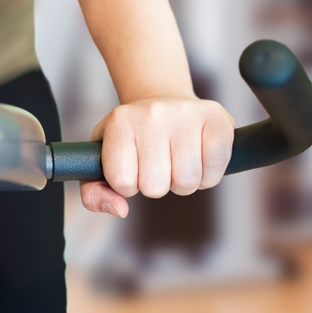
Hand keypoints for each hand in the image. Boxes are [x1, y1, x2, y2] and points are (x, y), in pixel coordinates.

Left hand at [80, 98, 234, 217]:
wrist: (164, 103)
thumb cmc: (131, 140)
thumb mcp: (102, 161)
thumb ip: (95, 193)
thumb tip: (120, 209)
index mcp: (120, 122)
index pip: (122, 182)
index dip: (128, 186)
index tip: (131, 169)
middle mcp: (152, 113)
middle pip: (155, 187)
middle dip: (157, 186)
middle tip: (158, 166)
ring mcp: (186, 113)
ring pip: (188, 182)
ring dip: (183, 183)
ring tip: (177, 162)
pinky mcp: (217, 118)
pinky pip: (215, 170)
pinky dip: (209, 177)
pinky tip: (199, 160)